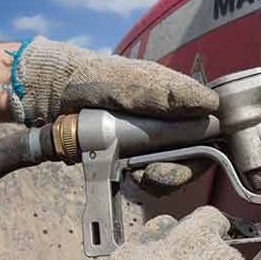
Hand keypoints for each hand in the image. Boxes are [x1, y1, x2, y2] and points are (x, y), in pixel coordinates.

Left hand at [12, 37, 217, 191]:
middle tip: (151, 174)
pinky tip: (128, 177)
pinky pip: (152, 178)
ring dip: (159, 178)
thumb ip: (167, 92)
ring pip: (175, 170)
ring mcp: (152, 140)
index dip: (206, 148)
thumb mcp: (128, 80)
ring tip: (135, 175)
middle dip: (177, 170)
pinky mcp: (134, 156)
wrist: (48, 95)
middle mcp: (170, 121)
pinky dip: (143, 181)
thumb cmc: (89, 78)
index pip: (211, 128)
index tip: (185, 160)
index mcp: (176, 99)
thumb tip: (211, 104)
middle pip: (196, 156)